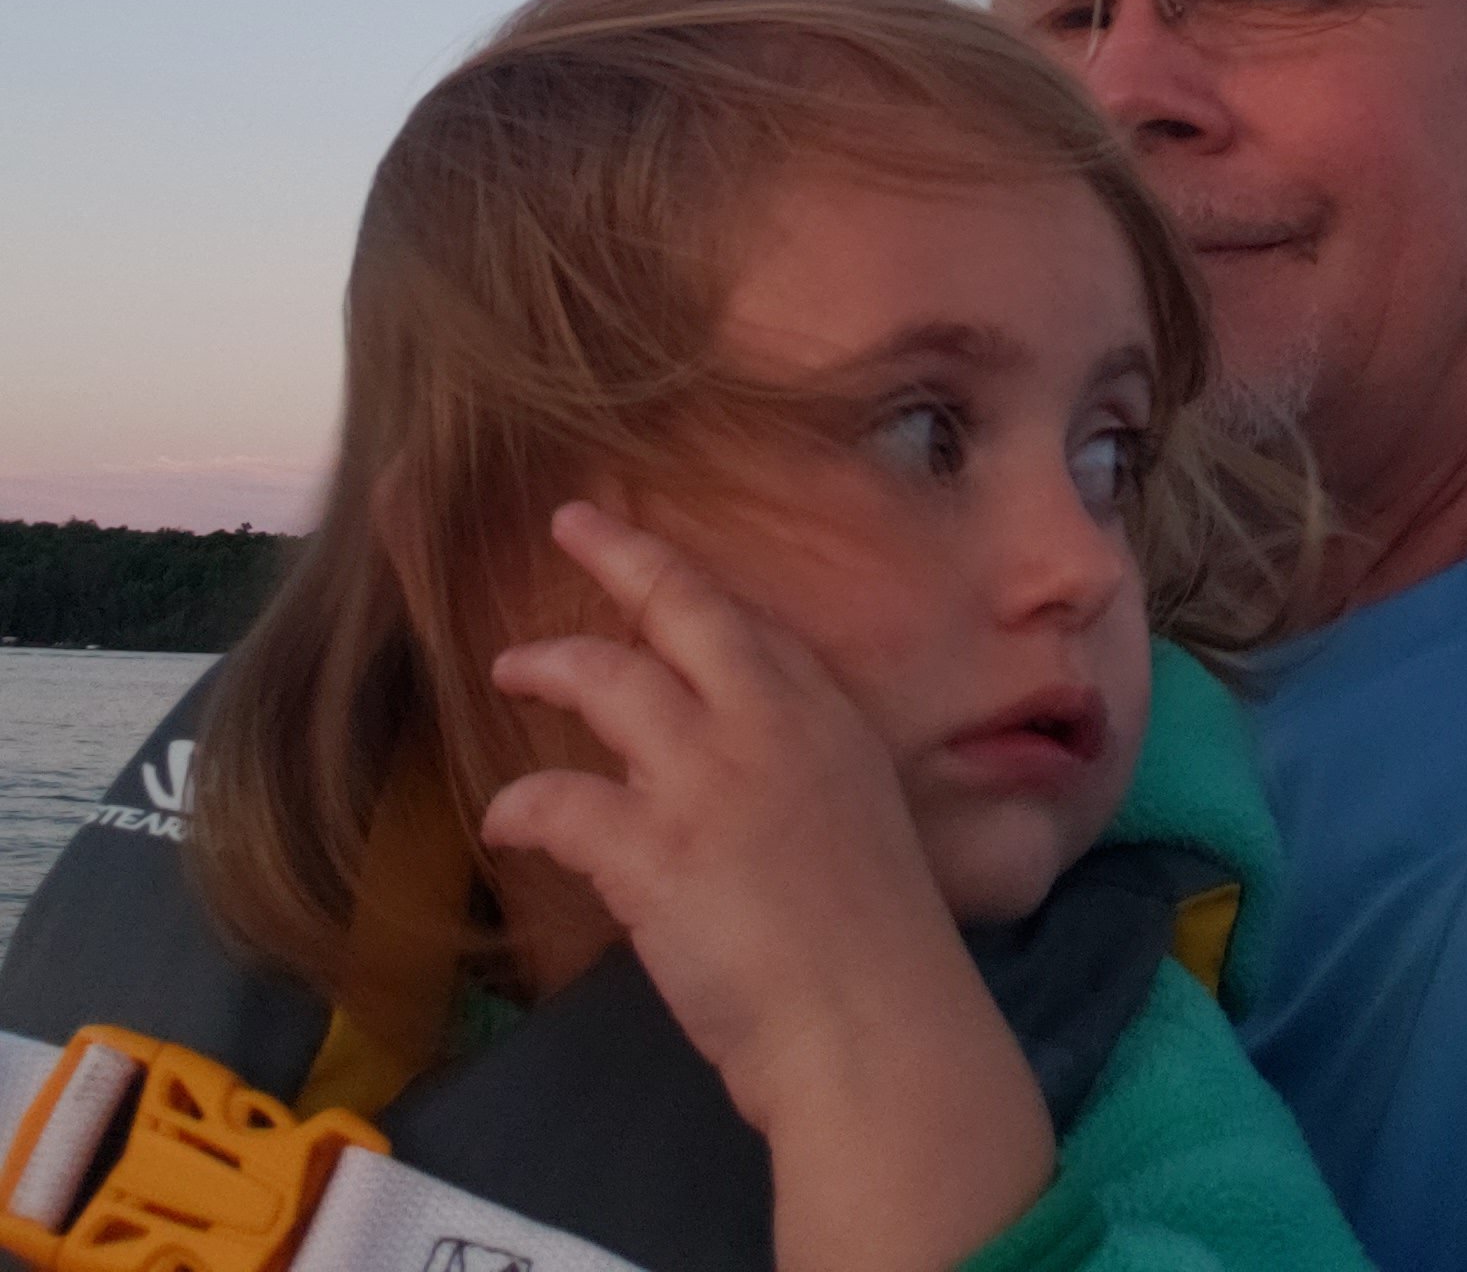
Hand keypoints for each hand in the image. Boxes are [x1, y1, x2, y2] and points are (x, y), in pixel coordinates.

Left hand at [484, 501, 1053, 1271]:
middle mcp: (766, 720)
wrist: (877, 1028)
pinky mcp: (650, 846)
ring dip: (549, 666)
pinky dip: (519, 806)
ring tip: (509, 669)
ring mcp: (704, 775)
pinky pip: (558, 801)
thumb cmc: (881, 950)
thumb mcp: (858, 822)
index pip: (746, 622)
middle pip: (679, 606)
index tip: (654, 556)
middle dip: (620, 554)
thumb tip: (728, 778)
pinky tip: (501, 821)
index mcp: (825, 716)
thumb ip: (795, 778)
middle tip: (571, 523)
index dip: (690, 582)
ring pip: (605, 678)